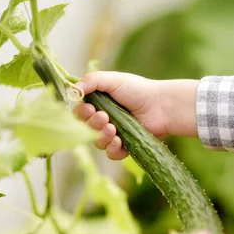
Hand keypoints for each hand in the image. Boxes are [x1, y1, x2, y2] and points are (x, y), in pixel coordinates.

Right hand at [73, 71, 199, 159]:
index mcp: (98, 104)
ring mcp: (113, 134)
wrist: (161, 106)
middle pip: (85, 128)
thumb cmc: (138, 90)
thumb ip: (91, 81)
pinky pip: (111, 154)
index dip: (81, 113)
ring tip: (113, 128)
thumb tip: (72, 90)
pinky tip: (118, 141)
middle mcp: (103, 120)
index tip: (90, 108)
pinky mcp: (125, 147)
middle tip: (104, 117)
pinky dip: (112, 149)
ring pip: (97, 142)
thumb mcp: (113, 80)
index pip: (79, 112)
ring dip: (101, 136)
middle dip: (92, 124)